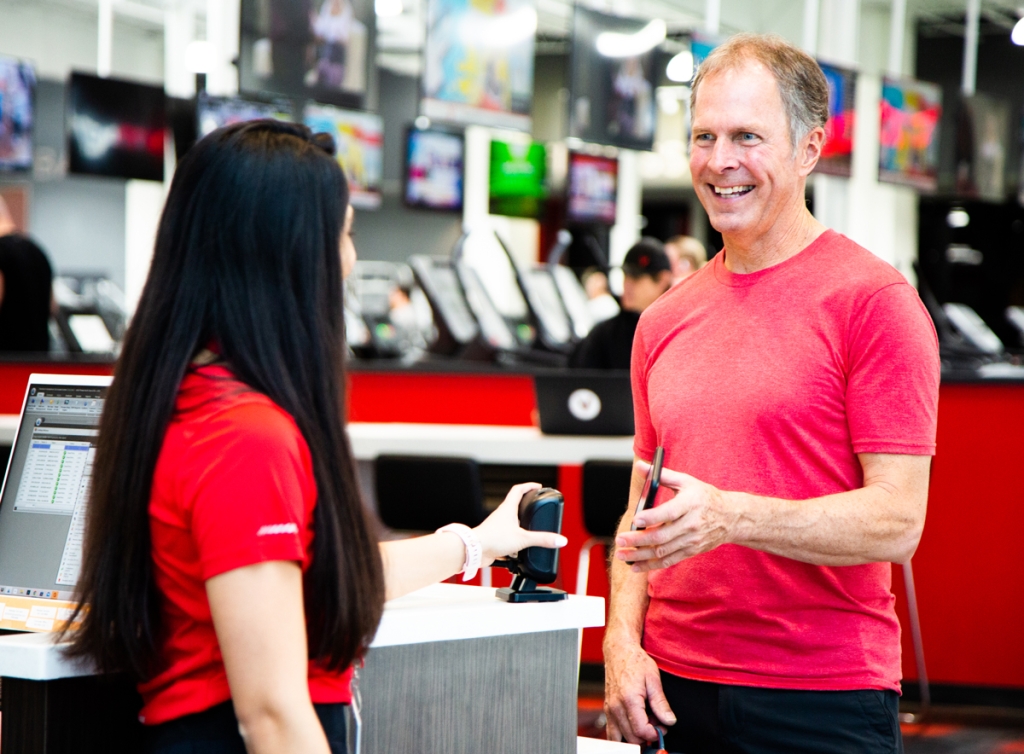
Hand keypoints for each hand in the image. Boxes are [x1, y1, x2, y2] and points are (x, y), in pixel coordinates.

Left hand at [474, 483, 567, 564]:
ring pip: (511, 524)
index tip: (538, 486)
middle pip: (515, 506)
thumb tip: (560, 540)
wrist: (474, 551)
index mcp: (507, 509)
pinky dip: (515, 544)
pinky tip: (520, 553)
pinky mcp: (495, 539)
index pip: (518, 490)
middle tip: (536, 509)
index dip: (528, 486)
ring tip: (531, 532)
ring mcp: (497, 527)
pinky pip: (507, 539)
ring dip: (521, 527)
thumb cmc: (493, 539)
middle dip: (526, 507)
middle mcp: (501, 516)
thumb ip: (542, 539)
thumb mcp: (523, 538)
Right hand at [604, 632, 675, 743]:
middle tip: (657, 722)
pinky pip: (612, 732)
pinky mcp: (607, 709)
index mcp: (629, 699)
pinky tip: (635, 723)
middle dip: (647, 735)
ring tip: (646, 723)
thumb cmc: (635, 661)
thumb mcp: (653, 679)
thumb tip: (669, 720)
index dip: (655, 734)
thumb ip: (661, 702)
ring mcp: (609, 709)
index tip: (663, 727)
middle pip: (632, 738)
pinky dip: (624, 734)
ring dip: (635, 737)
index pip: (641, 731)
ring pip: (620, 738)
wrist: (619, 651)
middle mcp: (615, 707)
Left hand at [614, 461, 735, 571]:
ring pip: (663, 551)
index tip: (635, 519)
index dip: (651, 517)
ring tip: (622, 554)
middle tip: (620, 539)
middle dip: (638, 540)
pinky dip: (652, 565)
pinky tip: (636, 566)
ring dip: (640, 555)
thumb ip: (663, 475)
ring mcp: (691, 540)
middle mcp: (691, 524)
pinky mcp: (691, 551)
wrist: (731, 517)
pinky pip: (669, 561)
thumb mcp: (687, 481)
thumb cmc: (705, 496)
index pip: (669, 512)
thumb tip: (640, 466)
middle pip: (662, 536)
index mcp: (690, 504)